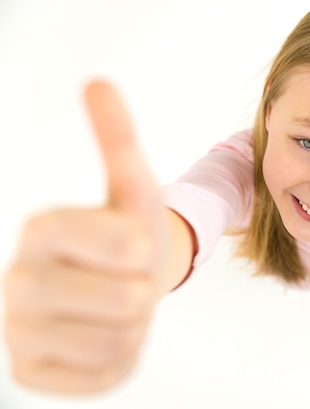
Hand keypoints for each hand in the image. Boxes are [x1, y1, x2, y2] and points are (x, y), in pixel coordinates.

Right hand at [2, 80, 166, 393]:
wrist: (112, 285)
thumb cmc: (126, 236)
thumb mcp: (133, 188)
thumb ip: (117, 139)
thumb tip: (98, 82)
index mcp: (42, 228)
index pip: (124, 243)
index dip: (144, 248)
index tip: (130, 244)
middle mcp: (17, 280)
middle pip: (127, 299)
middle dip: (143, 289)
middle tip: (125, 280)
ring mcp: (16, 331)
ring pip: (121, 342)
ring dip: (135, 325)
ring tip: (115, 308)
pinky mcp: (29, 373)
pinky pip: (106, 376)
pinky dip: (120, 358)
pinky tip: (101, 336)